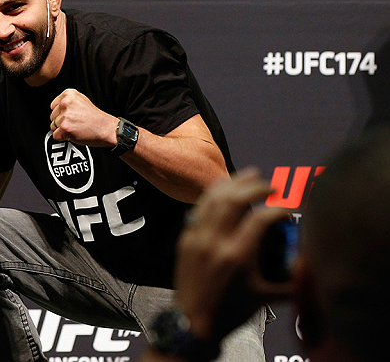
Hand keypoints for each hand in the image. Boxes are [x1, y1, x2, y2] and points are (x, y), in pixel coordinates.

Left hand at [49, 89, 117, 145]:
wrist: (105, 128)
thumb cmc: (95, 117)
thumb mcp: (81, 100)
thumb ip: (67, 101)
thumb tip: (56, 107)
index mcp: (68, 94)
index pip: (53, 106)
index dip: (61, 113)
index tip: (72, 115)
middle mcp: (65, 103)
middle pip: (52, 116)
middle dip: (61, 122)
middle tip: (75, 122)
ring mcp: (65, 115)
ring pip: (53, 126)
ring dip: (62, 130)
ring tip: (76, 127)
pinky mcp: (65, 128)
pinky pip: (56, 135)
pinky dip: (63, 137)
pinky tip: (74, 133)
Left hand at [174, 169, 294, 341]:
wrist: (191, 323)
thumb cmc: (231, 311)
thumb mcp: (266, 298)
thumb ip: (292, 281)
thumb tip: (312, 266)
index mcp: (238, 256)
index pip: (261, 218)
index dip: (278, 209)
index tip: (287, 210)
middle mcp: (216, 241)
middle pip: (235, 199)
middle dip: (256, 186)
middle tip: (270, 185)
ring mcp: (198, 237)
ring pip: (214, 198)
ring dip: (233, 182)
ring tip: (250, 173)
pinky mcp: (185, 238)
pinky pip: (199, 208)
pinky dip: (213, 194)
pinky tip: (224, 187)